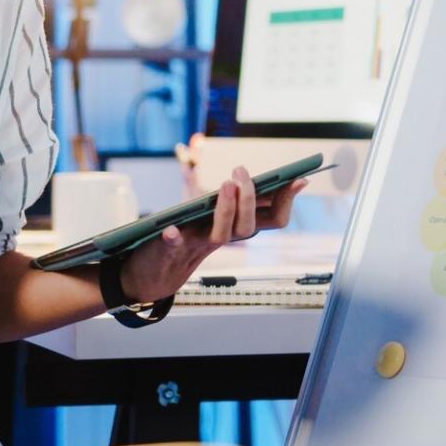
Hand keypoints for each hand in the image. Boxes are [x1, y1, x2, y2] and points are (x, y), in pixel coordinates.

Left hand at [117, 165, 304, 303]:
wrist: (147, 273)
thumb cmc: (180, 239)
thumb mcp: (208, 216)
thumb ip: (226, 200)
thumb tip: (242, 173)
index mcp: (233, 228)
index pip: (271, 219)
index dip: (287, 200)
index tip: (299, 179)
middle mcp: (219, 239)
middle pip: (249, 227)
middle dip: (250, 198)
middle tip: (241, 172)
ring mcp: (195, 246)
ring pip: (221, 235)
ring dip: (225, 210)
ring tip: (225, 184)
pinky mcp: (168, 251)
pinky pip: (173, 246)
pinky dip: (174, 238)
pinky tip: (172, 229)